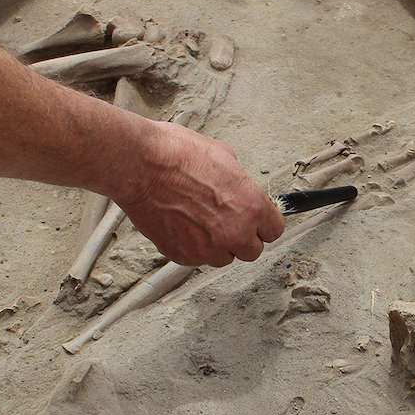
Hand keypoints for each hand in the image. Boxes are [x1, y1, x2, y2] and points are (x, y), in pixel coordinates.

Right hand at [115, 121, 284, 266]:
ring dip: (217, 245)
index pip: (274, 231)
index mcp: (251, 206)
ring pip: (224, 258)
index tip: (257, 223)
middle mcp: (234, 232)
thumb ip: (239, 184)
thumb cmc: (177, 155)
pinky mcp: (183, 255)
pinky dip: (192, 247)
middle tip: (228, 223)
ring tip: (200, 222)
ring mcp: (208, 248)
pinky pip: (196, 259)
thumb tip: (240, 190)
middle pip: (252, 251)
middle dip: (243, 238)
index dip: (264, 225)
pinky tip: (182, 225)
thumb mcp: (224, 157)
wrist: (140, 165)